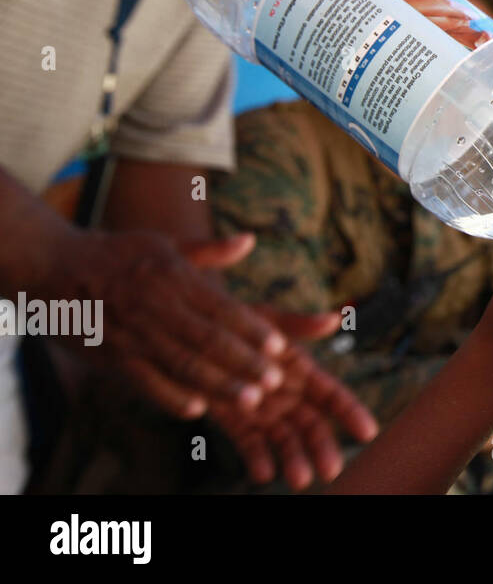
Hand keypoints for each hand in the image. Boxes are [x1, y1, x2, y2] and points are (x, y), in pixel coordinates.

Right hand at [43, 230, 288, 418]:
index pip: (222, 308)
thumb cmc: (117, 254)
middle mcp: (157, 305)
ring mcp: (134, 333)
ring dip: (218, 384)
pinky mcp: (111, 355)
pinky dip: (170, 396)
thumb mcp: (164, 243)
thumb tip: (250, 241)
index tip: (280, 347)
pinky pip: (144, 381)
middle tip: (275, 382)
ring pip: (182, 363)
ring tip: (250, 400)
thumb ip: (210, 250)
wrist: (53, 266)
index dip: (252, 330)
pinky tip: (197, 410)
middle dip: (244, 362)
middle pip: (208, 339)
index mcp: (174, 276)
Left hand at [207, 332, 378, 489]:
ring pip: (284, 440)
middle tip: (331, 470)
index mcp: (302, 372)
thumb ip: (299, 324)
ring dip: (294, 459)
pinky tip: (262, 473)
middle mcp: (287, 395)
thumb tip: (334, 318)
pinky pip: (249, 443)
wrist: (193, 333)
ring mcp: (262, 411)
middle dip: (323, 448)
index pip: (333, 397)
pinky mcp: (234, 421)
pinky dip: (257, 458)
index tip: (369, 432)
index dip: (352, 413)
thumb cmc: (235, 321)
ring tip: (298, 479)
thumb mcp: (267, 320)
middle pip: (312, 426)